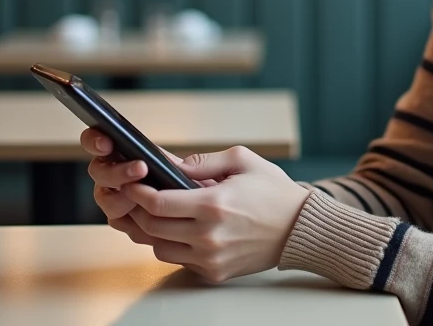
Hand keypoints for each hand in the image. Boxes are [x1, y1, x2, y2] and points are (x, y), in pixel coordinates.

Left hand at [81, 131, 309, 282]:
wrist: (300, 228)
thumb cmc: (273, 191)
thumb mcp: (242, 160)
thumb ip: (202, 161)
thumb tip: (169, 163)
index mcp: (213, 205)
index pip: (157, 203)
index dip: (137, 193)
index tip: (132, 184)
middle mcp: (208, 236)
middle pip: (152, 227)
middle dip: (138, 210)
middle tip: (137, 197)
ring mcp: (211, 258)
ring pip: (160, 248)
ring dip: (152, 231)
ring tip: (157, 213)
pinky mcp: (215, 272)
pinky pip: (179, 261)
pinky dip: (173, 245)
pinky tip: (178, 229)